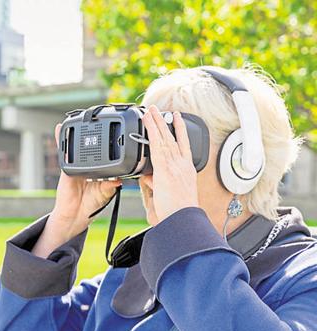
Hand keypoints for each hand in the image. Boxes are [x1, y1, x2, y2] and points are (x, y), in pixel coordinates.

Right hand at [32, 124, 121, 257]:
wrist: (75, 216)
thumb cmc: (90, 205)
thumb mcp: (105, 194)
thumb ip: (110, 186)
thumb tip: (119, 179)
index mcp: (100, 169)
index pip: (106, 152)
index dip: (111, 144)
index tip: (119, 134)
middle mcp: (88, 164)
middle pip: (92, 145)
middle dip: (96, 134)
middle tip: (103, 121)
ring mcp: (76, 165)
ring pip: (78, 145)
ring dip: (79, 132)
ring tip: (83, 119)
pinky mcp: (66, 168)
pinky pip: (63, 152)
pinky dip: (61, 140)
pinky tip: (60, 128)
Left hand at [141, 105, 198, 222]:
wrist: (181, 218)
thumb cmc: (177, 211)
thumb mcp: (167, 193)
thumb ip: (156, 182)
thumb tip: (147, 177)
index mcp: (186, 170)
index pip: (183, 145)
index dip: (181, 130)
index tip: (177, 120)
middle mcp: (182, 164)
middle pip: (173, 137)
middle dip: (165, 122)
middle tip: (159, 110)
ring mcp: (174, 165)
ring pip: (164, 138)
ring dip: (157, 122)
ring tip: (151, 110)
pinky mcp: (165, 167)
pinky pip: (156, 145)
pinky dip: (153, 131)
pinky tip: (148, 122)